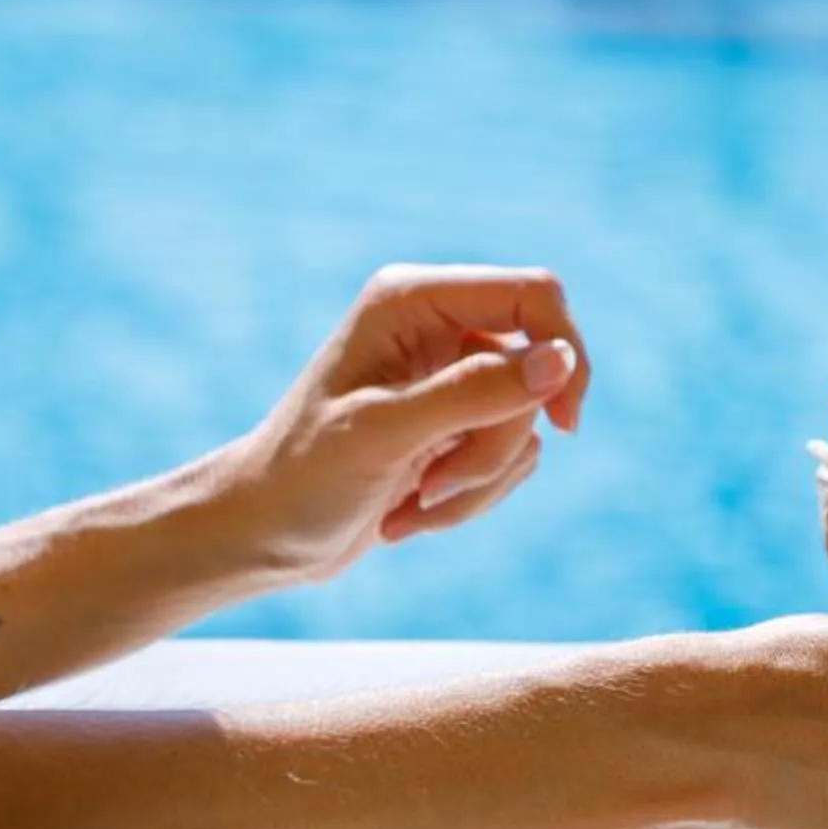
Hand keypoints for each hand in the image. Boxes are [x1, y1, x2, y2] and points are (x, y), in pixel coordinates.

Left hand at [210, 266, 593, 587]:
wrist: (264, 534)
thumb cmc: (304, 476)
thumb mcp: (386, 433)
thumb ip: (475, 392)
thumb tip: (560, 362)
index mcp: (412, 300)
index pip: (533, 294)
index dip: (564, 351)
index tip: (562, 421)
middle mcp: (437, 326)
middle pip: (537, 371)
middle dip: (495, 444)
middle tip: (435, 486)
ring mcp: (451, 376)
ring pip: (528, 422)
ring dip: (480, 479)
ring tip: (412, 503)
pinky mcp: (460, 423)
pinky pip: (515, 455)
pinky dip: (474, 495)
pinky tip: (413, 509)